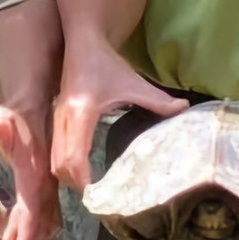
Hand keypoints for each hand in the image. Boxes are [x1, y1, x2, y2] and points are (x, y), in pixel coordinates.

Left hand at [0, 101, 60, 239]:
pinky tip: (16, 236)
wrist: (34, 104)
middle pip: (39, 220)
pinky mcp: (45, 186)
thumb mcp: (2, 115)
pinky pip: (42, 213)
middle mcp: (46, 182)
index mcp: (36, 171)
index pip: (32, 206)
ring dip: (28, 238)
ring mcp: (48, 185)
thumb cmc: (15, 113)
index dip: (26, 232)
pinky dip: (32, 229)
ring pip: (43, 220)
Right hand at [51, 41, 189, 191]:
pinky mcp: (55, 119)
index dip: (83, 180)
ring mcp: (56, 119)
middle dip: (75, 185)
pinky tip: (82, 170)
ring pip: (53, 160)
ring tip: (91, 188)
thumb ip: (158, 99)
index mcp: (82, 112)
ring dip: (68, 177)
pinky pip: (54, 151)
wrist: (83, 42)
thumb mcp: (133, 82)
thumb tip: (185, 109)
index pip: (73, 156)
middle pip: (59, 165)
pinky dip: (65, 165)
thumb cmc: (106, 63)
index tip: (98, 195)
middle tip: (97, 197)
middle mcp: (64, 119)